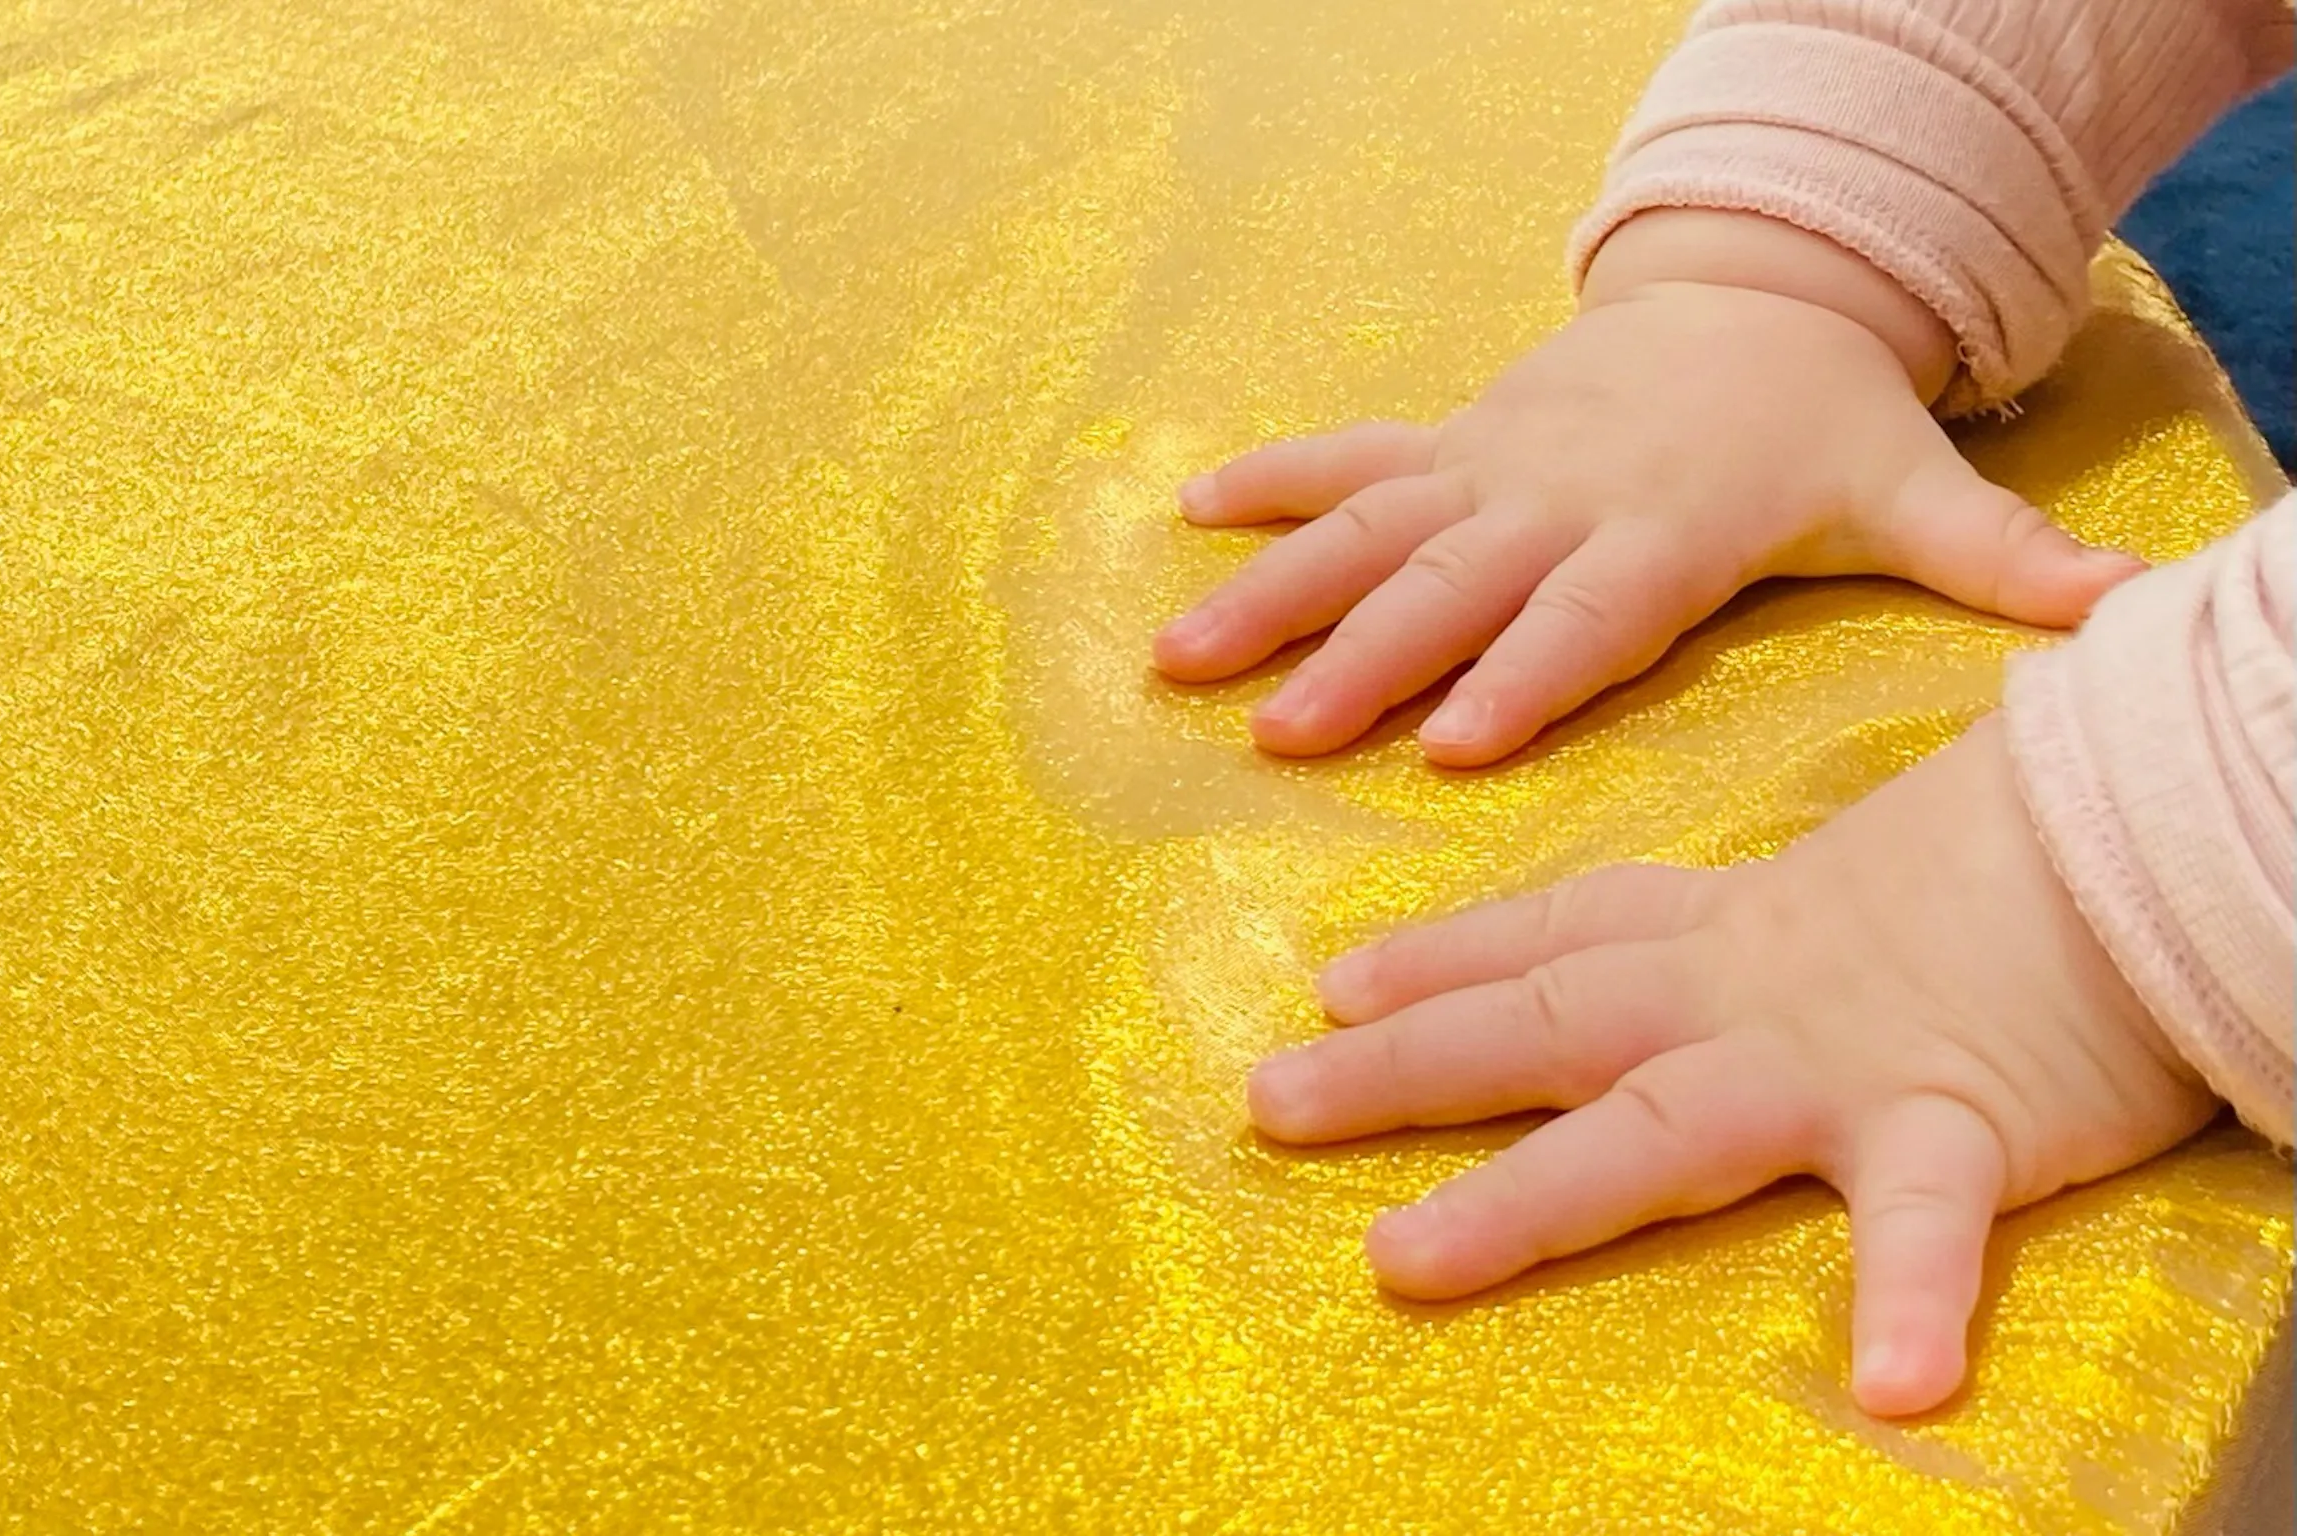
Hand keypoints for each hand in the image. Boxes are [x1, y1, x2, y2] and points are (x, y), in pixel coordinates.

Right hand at [1153, 211, 2144, 765]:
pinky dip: (1266, 481)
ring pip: (1370, 532)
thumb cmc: (1823, 429)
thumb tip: (2125, 608)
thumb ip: (2000, 560)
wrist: (1751, 301)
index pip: (1586, 615)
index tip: (1456, 740)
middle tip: (1289, 731)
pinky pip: (1345, 457)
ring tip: (1181, 659)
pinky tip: (1180, 513)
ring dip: (1275, 592)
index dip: (1525, 674)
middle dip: (1366, 659)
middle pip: (1453, 588)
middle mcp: (1558, 500)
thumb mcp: (1911, 493)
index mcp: (1662, 532)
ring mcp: (1490, 467)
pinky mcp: (1451, 442)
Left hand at [1246, 721, 2214, 1415]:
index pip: (1561, 930)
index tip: (1338, 981)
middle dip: (1400, 1066)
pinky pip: (1929, 1226)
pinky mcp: (1962, 1124)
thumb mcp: (1859, 881)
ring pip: (1652, 1133)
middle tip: (1265, 1103)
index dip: (1443, 956)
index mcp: (1733, 929)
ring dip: (1523, 1200)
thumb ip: (1764, 923)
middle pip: (1542, 1024)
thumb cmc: (2028, 847)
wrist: (2156, 809)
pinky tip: (1891, 1384)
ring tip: (1403, 1259)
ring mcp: (1837, 1065)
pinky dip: (1912, 1297)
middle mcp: (1748, 995)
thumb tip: (1696, 958)